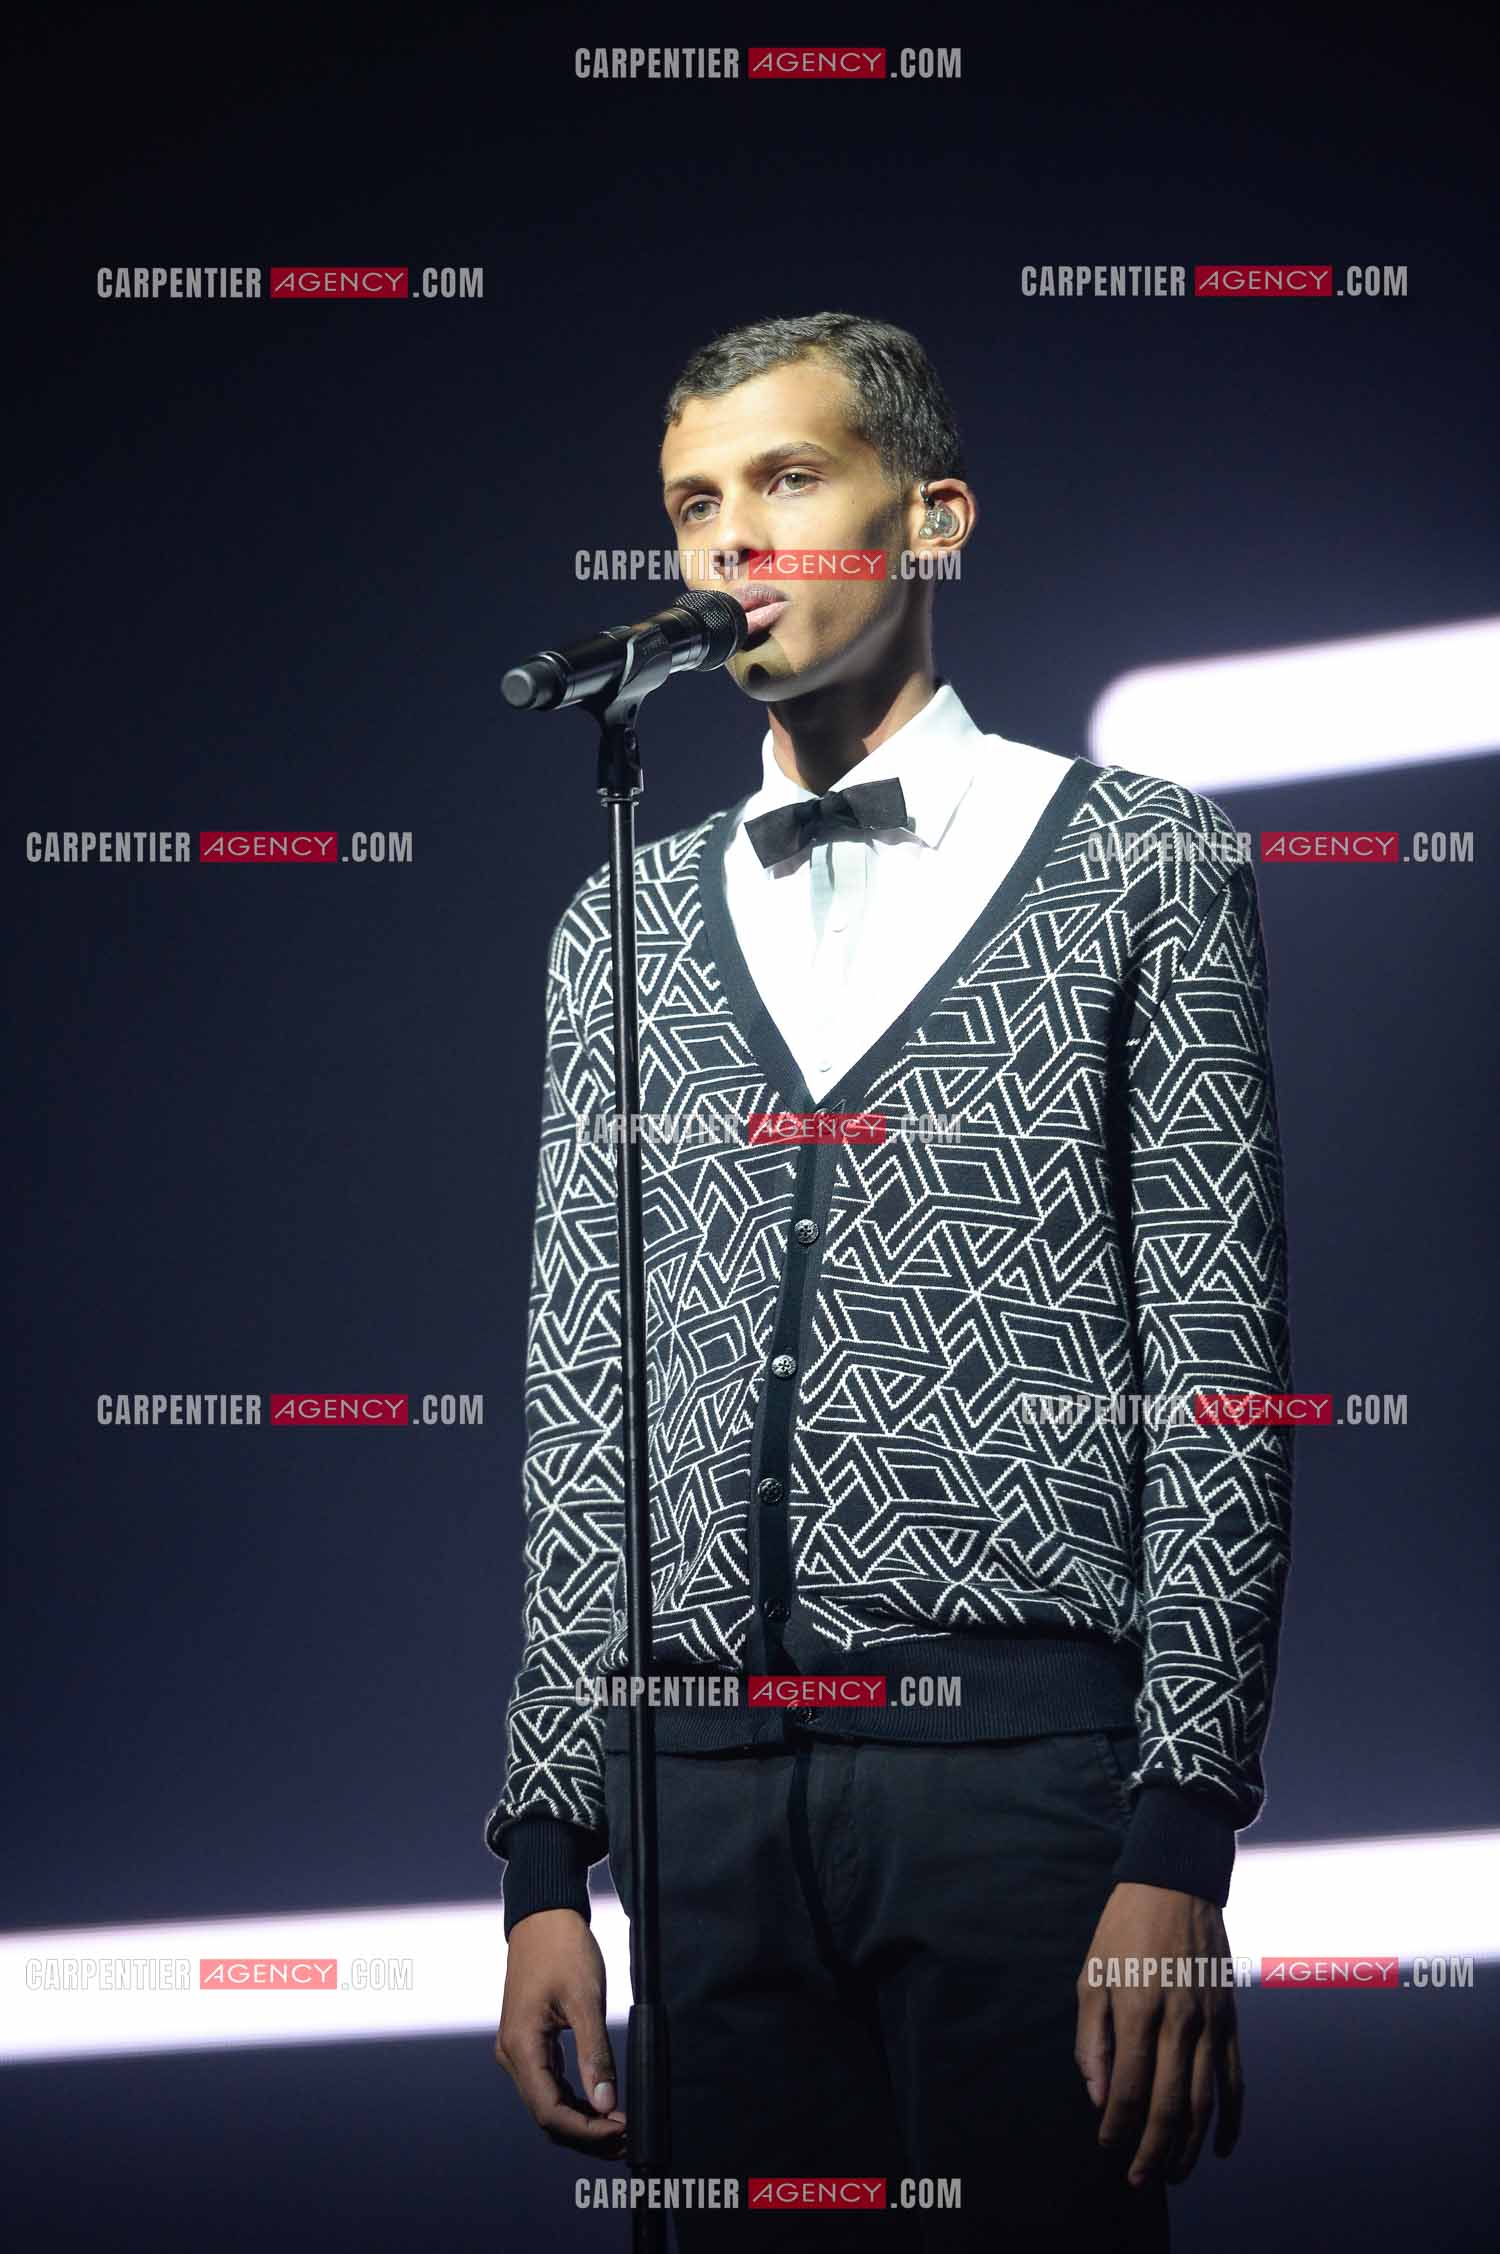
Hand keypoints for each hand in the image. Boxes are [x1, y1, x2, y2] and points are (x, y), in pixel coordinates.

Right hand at [495, 1908, 627, 2156]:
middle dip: (585, 2133)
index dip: (585, 2131)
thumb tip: (607, 2104)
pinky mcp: (528, 2042)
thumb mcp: (585, 2000)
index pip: (549, 2111)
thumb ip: (595, 2054)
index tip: (620, 2131)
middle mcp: (511, 2055)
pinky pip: (548, 2083)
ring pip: (546, 2102)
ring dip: (580, 2120)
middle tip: (625, 2137)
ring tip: (619, 2126)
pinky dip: (573, 2100)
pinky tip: (600, 2104)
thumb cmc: (563, 1948)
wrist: (543, 1915)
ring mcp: (517, 2050)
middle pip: (546, 2114)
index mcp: (521, 2046)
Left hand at [1074, 1881, 1243, 2188]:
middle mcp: (1179, 2021)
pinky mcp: (1230, 2019)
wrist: (1177, 1882)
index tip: (1106, 2146)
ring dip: (1189, 2145)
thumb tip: (1096, 2095)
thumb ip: (1091, 2037)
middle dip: (1152, 2150)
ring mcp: (1210, 2022)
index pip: (1127, 2086)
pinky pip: (1235, 2079)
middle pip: (1169, 2104)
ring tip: (1172, 2173)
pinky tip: (1222, 2147)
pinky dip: (1232, 2118)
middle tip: (1138, 2179)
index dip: (1117, 2125)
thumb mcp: (1091, 1973)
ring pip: (1205, 2101)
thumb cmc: (1124, 1927)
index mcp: (1138, 2008)